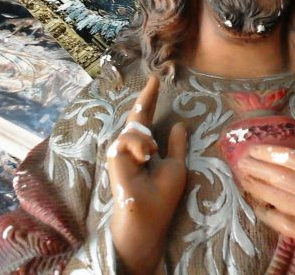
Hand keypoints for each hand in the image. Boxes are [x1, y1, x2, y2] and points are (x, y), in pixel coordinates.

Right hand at [107, 76, 186, 274]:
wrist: (148, 215)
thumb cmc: (163, 195)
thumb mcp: (176, 165)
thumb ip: (176, 145)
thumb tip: (179, 124)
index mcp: (147, 149)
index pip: (148, 120)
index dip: (150, 101)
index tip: (155, 82)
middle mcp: (132, 148)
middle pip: (137, 117)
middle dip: (146, 98)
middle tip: (155, 79)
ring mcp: (121, 151)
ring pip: (135, 129)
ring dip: (147, 140)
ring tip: (151, 156)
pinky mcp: (114, 155)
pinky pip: (129, 138)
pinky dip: (140, 145)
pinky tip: (144, 157)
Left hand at [238, 135, 294, 274]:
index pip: (290, 158)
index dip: (269, 152)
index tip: (253, 147)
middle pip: (278, 176)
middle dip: (257, 167)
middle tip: (240, 160)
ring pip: (275, 198)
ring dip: (257, 187)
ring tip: (244, 177)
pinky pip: (282, 224)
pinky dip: (267, 214)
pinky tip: (258, 206)